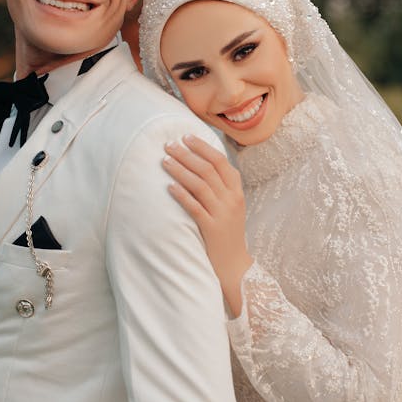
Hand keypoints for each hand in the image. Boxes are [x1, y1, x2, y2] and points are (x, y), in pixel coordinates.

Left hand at [163, 135, 251, 314]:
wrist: (234, 264)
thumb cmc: (227, 231)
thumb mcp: (231, 205)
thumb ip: (221, 185)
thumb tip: (200, 161)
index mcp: (237, 191)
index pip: (220, 161)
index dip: (202, 147)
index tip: (186, 137)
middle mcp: (231, 199)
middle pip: (208, 169)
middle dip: (187, 154)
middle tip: (168, 145)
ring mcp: (222, 214)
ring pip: (200, 185)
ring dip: (181, 170)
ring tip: (165, 161)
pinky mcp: (212, 228)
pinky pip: (195, 207)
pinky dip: (182, 195)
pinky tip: (170, 186)